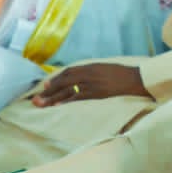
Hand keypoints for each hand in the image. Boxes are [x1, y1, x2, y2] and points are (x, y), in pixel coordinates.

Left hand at [32, 63, 150, 106]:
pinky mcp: (97, 93)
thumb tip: (81, 77)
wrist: (135, 78)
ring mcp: (91, 83)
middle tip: (36, 99)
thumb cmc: (122, 74)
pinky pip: (78, 97)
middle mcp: (88, 73)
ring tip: (41, 104)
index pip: (68, 72)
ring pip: (67, 90)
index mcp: (90, 66)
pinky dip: (67, 101)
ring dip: (53, 97)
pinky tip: (58, 106)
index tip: (44, 86)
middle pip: (63, 81)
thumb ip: (92, 71)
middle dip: (49, 90)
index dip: (55, 79)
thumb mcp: (104, 68)